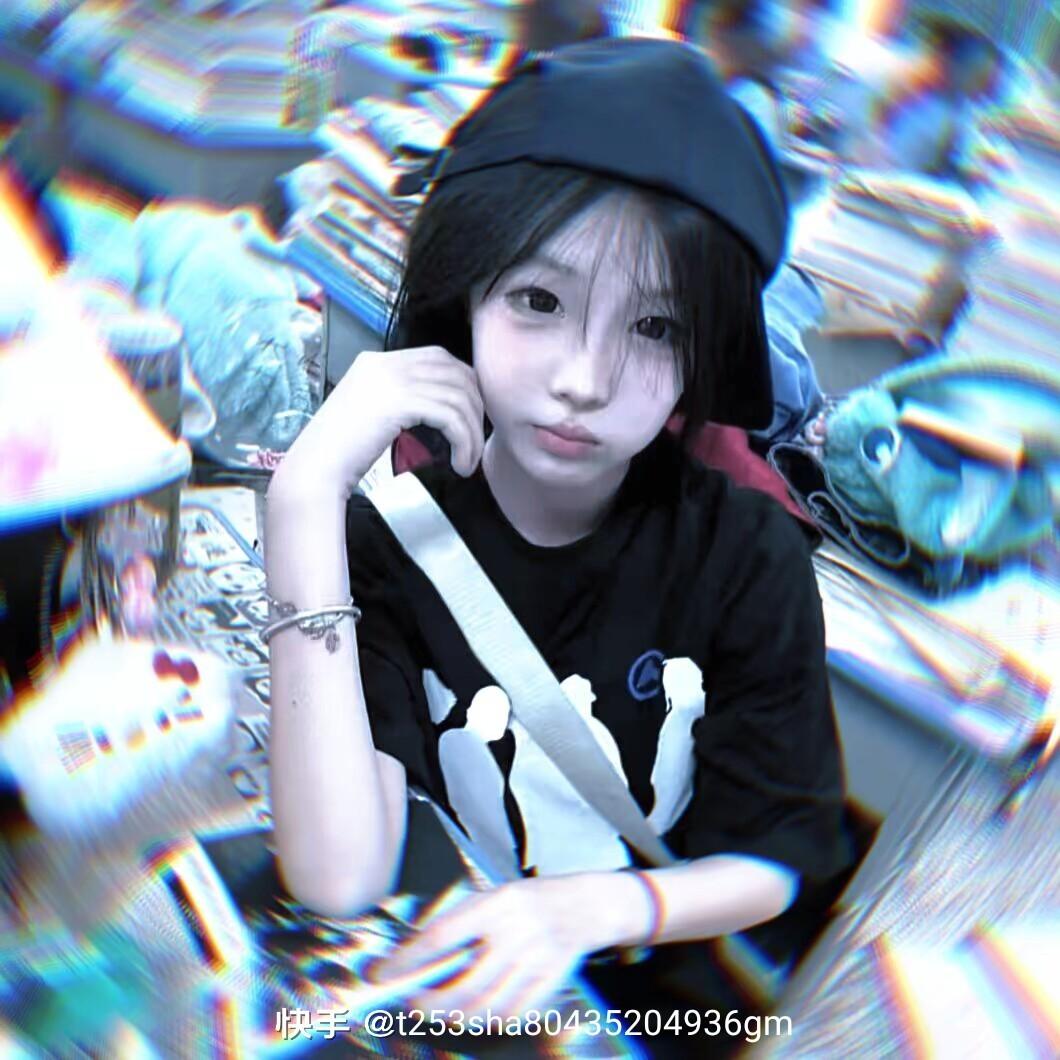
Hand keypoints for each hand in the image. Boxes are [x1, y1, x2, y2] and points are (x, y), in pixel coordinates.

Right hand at [274, 346, 485, 499]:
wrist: (316, 468)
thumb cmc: (342, 453)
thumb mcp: (373, 413)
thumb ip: (402, 400)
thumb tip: (445, 408)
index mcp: (378, 362)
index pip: (437, 357)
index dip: (463, 383)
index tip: (470, 415)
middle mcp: (386, 363)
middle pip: (454, 370)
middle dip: (475, 404)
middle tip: (476, 438)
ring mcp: (392, 380)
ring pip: (457, 396)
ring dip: (471, 432)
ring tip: (469, 461)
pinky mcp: (399, 402)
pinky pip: (450, 417)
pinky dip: (464, 441)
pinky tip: (461, 463)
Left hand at [369, 876, 611, 1021]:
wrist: (584, 905)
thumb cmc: (528, 900)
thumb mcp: (493, 895)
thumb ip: (459, 921)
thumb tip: (415, 951)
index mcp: (498, 903)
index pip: (444, 936)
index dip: (409, 959)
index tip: (383, 973)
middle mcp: (518, 933)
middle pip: (466, 986)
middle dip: (430, 1002)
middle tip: (410, 1002)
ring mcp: (537, 962)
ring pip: (487, 1008)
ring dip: (454, 1017)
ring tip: (438, 1010)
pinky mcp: (551, 983)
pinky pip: (512, 1016)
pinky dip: (487, 1022)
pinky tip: (474, 1014)